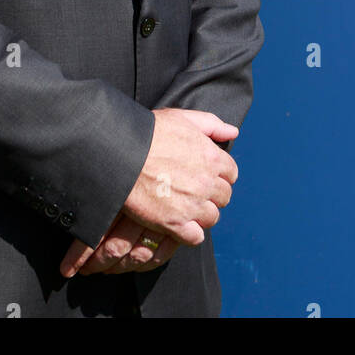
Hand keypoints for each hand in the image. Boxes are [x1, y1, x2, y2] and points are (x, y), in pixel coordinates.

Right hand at [60, 108, 237, 279]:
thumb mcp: (182, 118)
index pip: (231, 173)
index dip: (220, 174)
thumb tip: (233, 133)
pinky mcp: (175, 223)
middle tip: (195, 191)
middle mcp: (206, 183)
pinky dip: (191, 233)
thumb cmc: (150, 133)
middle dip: (212, 194)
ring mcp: (192, 205)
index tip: (207, 175)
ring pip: (212, 218)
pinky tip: (180, 224)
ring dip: (202, 214)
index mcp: (211, 157)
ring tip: (186, 207)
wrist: (121, 154)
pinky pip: (195, 237)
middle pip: (224, 197)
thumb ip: (212, 124)